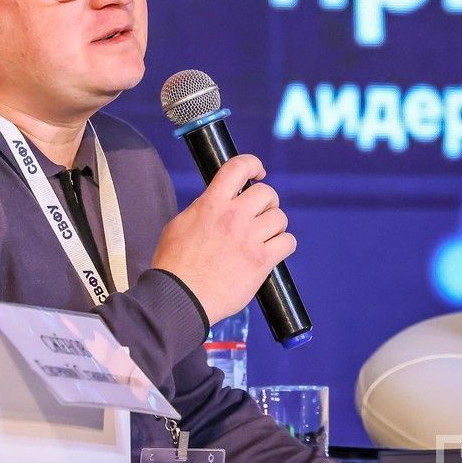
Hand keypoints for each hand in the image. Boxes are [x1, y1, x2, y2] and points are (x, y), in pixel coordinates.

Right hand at [150, 154, 294, 322]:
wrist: (179, 298)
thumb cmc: (174, 266)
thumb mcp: (179, 225)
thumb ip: (201, 209)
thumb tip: (214, 204)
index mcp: (211, 204)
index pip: (238, 167)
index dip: (252, 164)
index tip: (257, 172)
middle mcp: (233, 217)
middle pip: (267, 193)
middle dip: (267, 202)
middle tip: (260, 214)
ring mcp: (249, 239)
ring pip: (280, 217)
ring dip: (274, 226)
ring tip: (263, 237)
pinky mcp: (261, 261)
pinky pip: (288, 242)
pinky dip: (283, 245)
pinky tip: (272, 252)